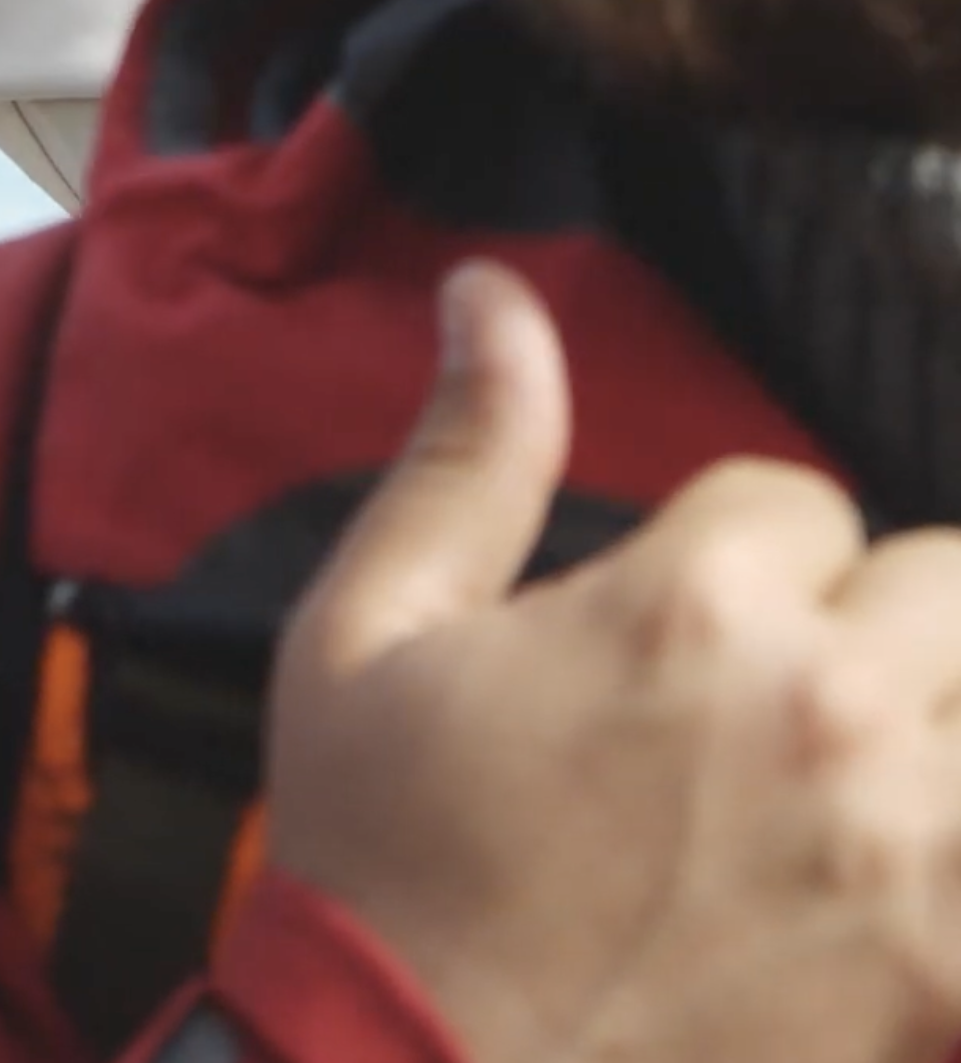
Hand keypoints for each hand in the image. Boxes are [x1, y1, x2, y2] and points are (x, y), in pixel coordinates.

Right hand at [271, 261, 960, 1062]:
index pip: (796, 499)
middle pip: (946, 581)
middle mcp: (831, 705)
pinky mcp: (949, 974)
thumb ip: (467, 458)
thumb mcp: (366, 637)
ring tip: (844, 792)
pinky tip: (891, 876)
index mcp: (689, 602)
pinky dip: (948, 856)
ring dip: (930, 728)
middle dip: (873, 629)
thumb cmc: (375, 862)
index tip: (667, 644)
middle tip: (774, 716)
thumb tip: (494, 293)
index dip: (735, 561)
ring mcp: (912, 848)